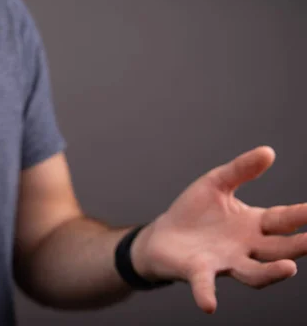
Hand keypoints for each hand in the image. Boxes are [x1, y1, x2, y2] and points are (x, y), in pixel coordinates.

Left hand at [131, 146, 305, 313]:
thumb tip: (269, 151)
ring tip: (290, 268)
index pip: (284, 220)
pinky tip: (209, 304)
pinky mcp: (198, 271)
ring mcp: (224, 262)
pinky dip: (206, 293)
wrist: (162, 236)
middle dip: (299, 245)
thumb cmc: (193, 212)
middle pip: (278, 249)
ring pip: (254, 273)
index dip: (303, 216)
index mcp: (253, 224)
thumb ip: (240, 170)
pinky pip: (204, 284)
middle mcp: (246, 248)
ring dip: (271, 273)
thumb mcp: (216, 184)